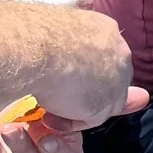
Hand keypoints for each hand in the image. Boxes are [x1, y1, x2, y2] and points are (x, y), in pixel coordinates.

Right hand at [22, 8, 136, 125]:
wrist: (32, 47)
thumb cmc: (32, 35)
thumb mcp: (54, 34)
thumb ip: (66, 47)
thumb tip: (58, 56)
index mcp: (106, 30)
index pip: (105, 57)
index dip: (87, 73)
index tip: (64, 80)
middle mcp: (120, 52)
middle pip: (110, 80)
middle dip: (86, 92)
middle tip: (57, 98)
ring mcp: (119, 79)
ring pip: (101, 101)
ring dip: (74, 109)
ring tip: (46, 112)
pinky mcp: (109, 102)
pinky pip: (91, 119)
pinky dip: (69, 122)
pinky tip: (47, 118)